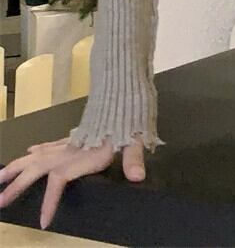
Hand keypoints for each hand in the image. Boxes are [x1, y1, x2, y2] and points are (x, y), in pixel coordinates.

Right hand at [0, 132, 146, 229]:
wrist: (124, 94)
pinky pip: (50, 144)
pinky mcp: (73, 136)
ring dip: (17, 166)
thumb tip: (137, 176)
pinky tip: (29, 151)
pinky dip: (37, 150)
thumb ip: (132, 158)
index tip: (43, 220)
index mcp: (83, 155)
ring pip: (37, 155)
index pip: (59, 179)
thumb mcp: (134, 139)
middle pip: (38, 168)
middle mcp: (70, 149)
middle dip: (17, 185)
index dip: (50, 200)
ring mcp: (70, 142)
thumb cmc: (130, 119)